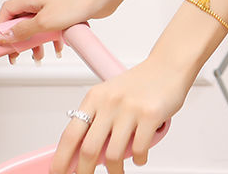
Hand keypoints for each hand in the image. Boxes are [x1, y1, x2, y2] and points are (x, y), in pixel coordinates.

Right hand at [0, 0, 112, 63]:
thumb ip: (23, 30)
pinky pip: (53, 26)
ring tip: (39, 56)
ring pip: (38, 25)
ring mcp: (54, 5)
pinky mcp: (66, 11)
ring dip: (37, 41)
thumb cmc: (77, 2)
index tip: (1, 42)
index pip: (8, 10)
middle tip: (18, 54)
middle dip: (20, 39)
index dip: (1, 26)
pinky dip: (52, 38)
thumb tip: (6, 36)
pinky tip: (58, 48)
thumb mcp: (44, 21)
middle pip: (22, 20)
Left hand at [51, 55, 186, 173]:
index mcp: (95, 97)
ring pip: (113, 154)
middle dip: (84, 172)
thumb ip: (97, 119)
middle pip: (88, 149)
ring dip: (114, 170)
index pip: (70, 135)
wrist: (169, 64)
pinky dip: (139, 159)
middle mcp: (110, 102)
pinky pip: (139, 149)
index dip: (60, 160)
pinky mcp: (151, 114)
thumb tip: (81, 153)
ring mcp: (131, 108)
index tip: (58, 173)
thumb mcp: (111, 94)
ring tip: (117, 171)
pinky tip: (140, 157)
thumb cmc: (141, 82)